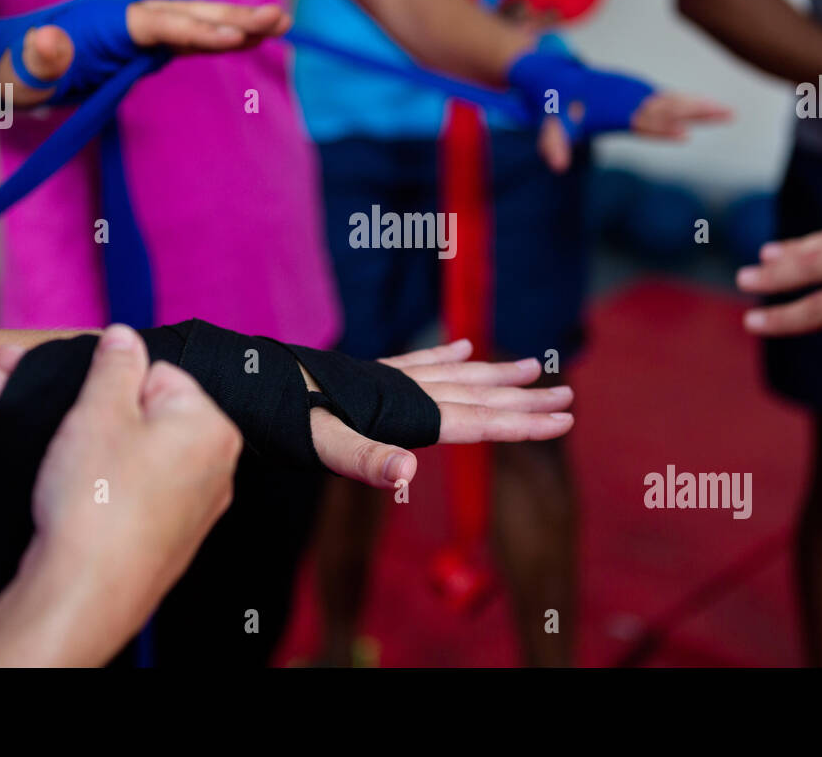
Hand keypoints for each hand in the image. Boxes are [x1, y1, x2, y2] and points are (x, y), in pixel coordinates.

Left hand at [0, 0, 291, 107]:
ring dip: (236, 22)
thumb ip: (38, 60)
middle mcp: (126, 15)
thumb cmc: (9, 74)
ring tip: (280, 23)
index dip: (196, 30)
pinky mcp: (141, 45)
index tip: (233, 36)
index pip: (158, 24)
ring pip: (194, 21)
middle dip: (234, 16)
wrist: (0, 64)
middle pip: (188, 13)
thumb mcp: (18, 74)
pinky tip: (248, 38)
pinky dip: (218, 37)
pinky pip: (188, 39)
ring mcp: (136, 28)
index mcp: (106, 22)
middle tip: (279, 17)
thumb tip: (54, 41)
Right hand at [0, 325, 241, 656]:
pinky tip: (49, 472)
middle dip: (78, 399)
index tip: (70, 385)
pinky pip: (120, 489)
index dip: (108, 380)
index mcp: (210, 428)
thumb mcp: (100, 411)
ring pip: (123, 451)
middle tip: (18, 380)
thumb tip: (124, 336)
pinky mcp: (156, 536)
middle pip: (138, 413)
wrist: (82, 593)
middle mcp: (211, 467)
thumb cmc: (98, 504)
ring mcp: (185, 506)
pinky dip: (87, 477)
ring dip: (72, 432)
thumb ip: (114, 365)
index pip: (159, 376)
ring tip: (10, 407)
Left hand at [305, 339, 573, 487]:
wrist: (251, 383)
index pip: (477, 419)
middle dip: (525, 400)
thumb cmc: (286, 420)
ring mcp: (389, 378)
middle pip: (478, 395)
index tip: (564, 419)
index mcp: (405, 412)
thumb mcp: (324, 446)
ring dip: (496, 374)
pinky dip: (447, 358)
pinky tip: (464, 349)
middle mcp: (405, 390)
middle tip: (570, 399)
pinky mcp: (370, 374)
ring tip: (534, 365)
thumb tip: (411, 471)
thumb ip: (368, 459)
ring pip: (457, 375)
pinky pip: (421, 362)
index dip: (522, 422)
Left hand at [535, 91, 731, 172]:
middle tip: (725, 114)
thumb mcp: (552, 127)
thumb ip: (554, 145)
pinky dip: (690, 102)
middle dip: (695, 112)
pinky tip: (712, 109)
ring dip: (700, 105)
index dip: (661, 129)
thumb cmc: (559, 108)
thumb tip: (556, 166)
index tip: (683, 134)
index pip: (641, 122)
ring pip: (674, 101)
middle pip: (667, 108)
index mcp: (612, 111)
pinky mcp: (643, 95)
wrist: (561, 79)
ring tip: (728, 112)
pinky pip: (670, 99)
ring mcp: (638, 95)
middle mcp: (630, 101)